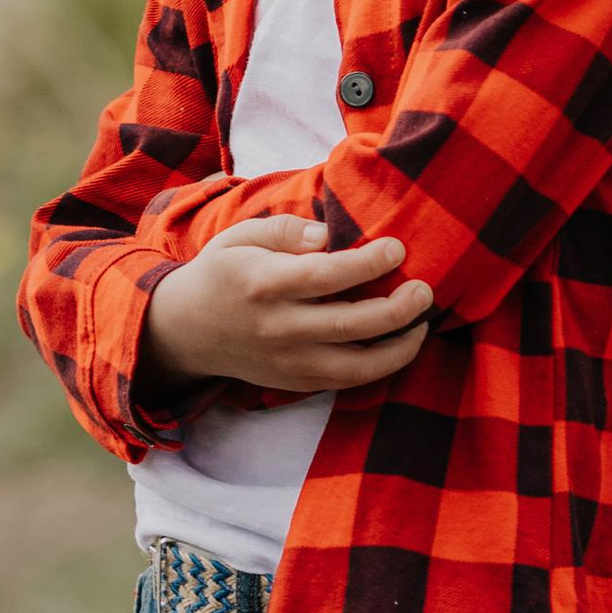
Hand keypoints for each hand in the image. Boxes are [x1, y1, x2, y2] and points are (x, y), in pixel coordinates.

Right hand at [140, 216, 434, 399]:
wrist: (187, 332)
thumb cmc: (222, 274)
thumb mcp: (239, 237)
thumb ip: (284, 230)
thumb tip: (327, 235)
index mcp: (263, 285)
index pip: (325, 276)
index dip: (368, 264)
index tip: (398, 248)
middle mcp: (278, 328)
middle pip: (350, 324)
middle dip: (398, 309)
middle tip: (424, 290)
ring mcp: (288, 362)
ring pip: (356, 366)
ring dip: (399, 347)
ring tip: (421, 323)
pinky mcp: (296, 383)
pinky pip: (347, 381)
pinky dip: (380, 366)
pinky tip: (399, 343)